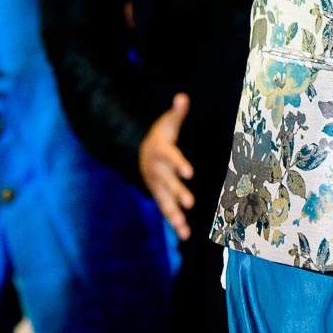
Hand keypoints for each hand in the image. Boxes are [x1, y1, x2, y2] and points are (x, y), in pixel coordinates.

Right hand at [139, 94, 195, 239]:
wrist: (141, 152)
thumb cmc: (161, 136)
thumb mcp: (168, 123)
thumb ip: (177, 113)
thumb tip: (183, 97)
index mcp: (161, 152)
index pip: (171, 157)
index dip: (179, 164)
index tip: (190, 172)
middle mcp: (157, 172)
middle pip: (168, 183)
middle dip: (178, 192)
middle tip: (190, 202)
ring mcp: (157, 186)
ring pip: (165, 201)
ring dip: (175, 215)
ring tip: (184, 229)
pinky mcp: (160, 196)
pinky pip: (167, 210)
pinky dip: (175, 222)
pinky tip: (185, 235)